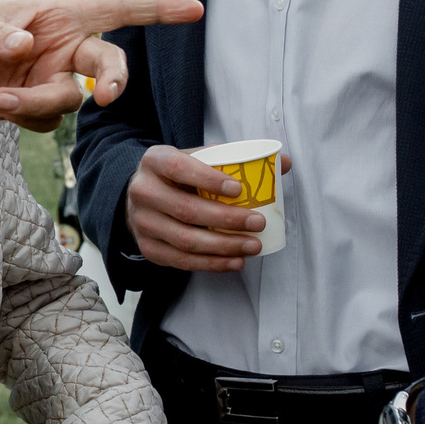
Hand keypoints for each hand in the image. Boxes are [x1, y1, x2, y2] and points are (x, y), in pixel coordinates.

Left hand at [0, 0, 203, 131]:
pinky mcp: (35, 106)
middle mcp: (61, 46)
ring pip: (73, 100)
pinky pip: (50, 121)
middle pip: (110, 62)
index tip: (195, 10)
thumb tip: (22, 45)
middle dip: (115, 79)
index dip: (156, 9)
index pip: (115, 9)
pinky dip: (27, 118)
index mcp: (55, 14)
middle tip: (106, 94)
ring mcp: (50, 78)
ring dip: (39, 103)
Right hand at [123, 145, 287, 272]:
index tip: (238, 189)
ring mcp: (143, 222)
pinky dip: (212, 263)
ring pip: (185, 239)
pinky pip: (182, 260)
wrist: (144, 196)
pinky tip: (236, 261)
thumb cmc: (179, 176)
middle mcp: (142, 191)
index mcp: (155, 161)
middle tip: (258, 222)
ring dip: (224, 246)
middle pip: (185, 209)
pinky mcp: (149, 247)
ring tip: (253, 245)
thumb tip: (282, 163)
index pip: (179, 168)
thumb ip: (235, 159)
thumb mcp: (198, 159)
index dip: (208, 179)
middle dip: (226, 219)